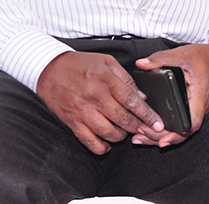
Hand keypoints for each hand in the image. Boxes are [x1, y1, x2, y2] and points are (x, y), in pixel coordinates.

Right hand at [36, 51, 164, 154]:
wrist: (49, 69)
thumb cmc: (81, 64)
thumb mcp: (107, 62)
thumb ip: (126, 79)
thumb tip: (141, 97)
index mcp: (106, 80)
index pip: (132, 101)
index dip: (147, 114)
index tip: (158, 123)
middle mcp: (95, 97)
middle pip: (122, 119)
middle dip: (138, 128)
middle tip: (148, 131)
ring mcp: (82, 111)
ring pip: (108, 132)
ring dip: (121, 137)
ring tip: (126, 133)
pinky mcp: (72, 122)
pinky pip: (88, 140)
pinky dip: (101, 147)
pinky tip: (107, 145)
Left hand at [131, 28, 208, 147]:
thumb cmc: (206, 57)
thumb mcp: (183, 54)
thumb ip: (161, 58)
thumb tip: (141, 64)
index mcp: (200, 94)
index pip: (193, 122)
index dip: (178, 135)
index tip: (162, 140)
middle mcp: (202, 106)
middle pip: (184, 132)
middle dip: (161, 137)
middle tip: (140, 135)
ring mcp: (201, 109)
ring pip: (184, 129)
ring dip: (164, 135)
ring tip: (142, 135)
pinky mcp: (196, 107)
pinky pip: (184, 123)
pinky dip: (170, 128)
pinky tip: (154, 128)